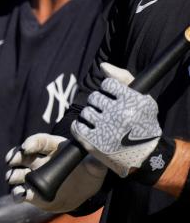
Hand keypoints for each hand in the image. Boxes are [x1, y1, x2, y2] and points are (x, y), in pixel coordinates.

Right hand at [6, 133, 106, 211]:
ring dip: (12, 175)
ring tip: (12, 179)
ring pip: (17, 173)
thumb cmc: (88, 174)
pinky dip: (17, 194)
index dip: (31, 143)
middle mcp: (39, 160)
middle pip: (22, 155)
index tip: (27, 147)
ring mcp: (33, 176)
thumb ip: (96, 162)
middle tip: (11, 160)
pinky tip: (19, 195)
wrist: (82, 194)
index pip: (39, 141)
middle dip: (15, 156)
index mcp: (53, 148)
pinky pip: (21, 192)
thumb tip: (95, 159)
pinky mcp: (32, 192)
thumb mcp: (95, 167)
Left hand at [71, 62, 161, 177]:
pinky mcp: (94, 143)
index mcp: (133, 102)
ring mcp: (106, 130)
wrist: (146, 156)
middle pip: (95, 98)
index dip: (110, 91)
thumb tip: (102, 66)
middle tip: (109, 114)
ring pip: (86, 112)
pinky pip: (77, 127)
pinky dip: (81, 127)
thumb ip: (123, 78)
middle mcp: (120, 115)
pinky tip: (91, 130)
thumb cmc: (143, 123)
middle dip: (100, 104)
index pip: (108, 84)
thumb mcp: (142, 98)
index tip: (116, 100)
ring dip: (91, 116)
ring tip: (103, 123)